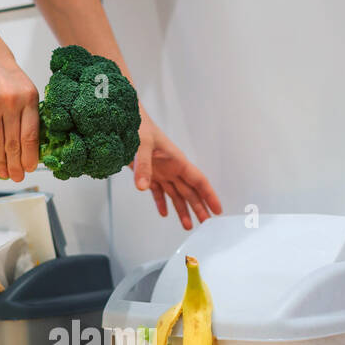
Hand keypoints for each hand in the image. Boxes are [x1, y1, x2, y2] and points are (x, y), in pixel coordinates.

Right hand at [0, 35, 39, 181]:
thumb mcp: (22, 84)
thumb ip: (26, 109)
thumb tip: (29, 140)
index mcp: (29, 97)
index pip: (31, 135)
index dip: (31, 155)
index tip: (31, 168)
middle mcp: (12, 102)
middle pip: (14, 143)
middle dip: (16, 164)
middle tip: (17, 177)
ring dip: (1, 161)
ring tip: (4, 173)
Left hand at [131, 110, 222, 229]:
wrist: (127, 119)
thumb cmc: (139, 125)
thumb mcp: (141, 144)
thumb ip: (142, 165)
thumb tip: (142, 187)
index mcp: (177, 161)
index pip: (198, 181)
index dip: (209, 196)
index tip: (217, 210)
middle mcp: (172, 168)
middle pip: (190, 192)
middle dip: (199, 208)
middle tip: (206, 224)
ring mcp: (161, 172)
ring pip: (176, 195)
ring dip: (183, 210)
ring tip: (188, 225)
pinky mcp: (149, 174)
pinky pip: (158, 192)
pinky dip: (161, 203)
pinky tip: (165, 213)